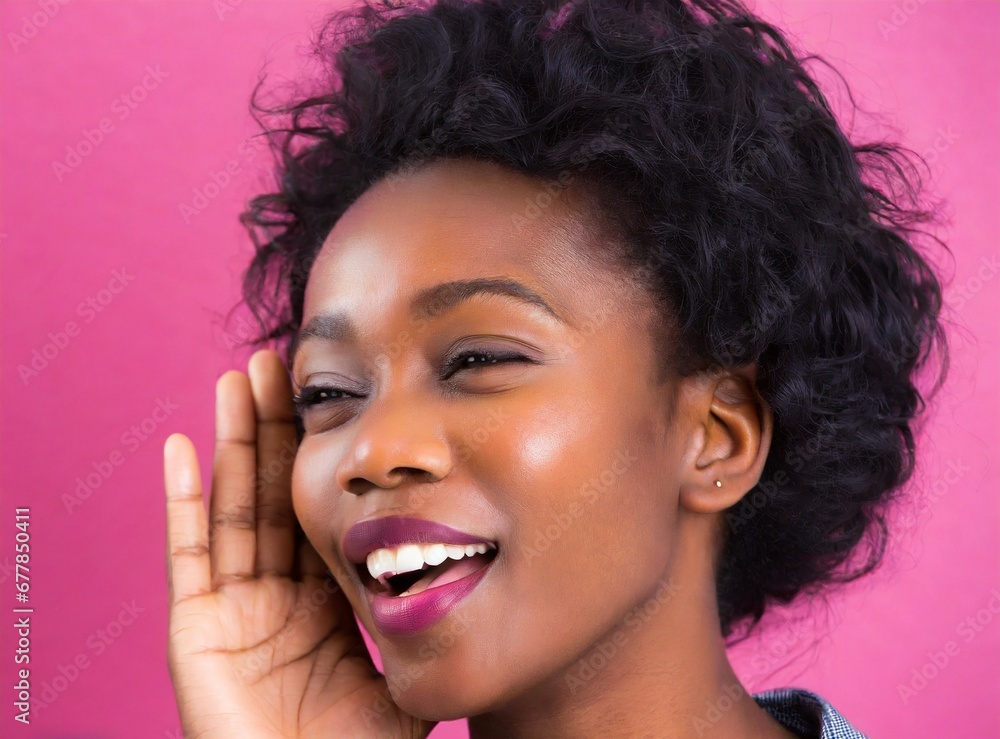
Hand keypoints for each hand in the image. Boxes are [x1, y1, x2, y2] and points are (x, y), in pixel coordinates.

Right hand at [163, 349, 435, 738]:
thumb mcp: (402, 675)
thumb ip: (424, 630)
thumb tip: (474, 581)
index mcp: (321, 602)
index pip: (318, 510)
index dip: (320, 457)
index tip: (328, 397)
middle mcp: (275, 596)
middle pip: (273, 493)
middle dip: (274, 429)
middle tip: (279, 363)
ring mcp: (234, 609)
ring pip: (234, 507)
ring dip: (232, 442)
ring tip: (239, 380)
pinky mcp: (197, 630)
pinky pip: (188, 555)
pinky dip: (183, 501)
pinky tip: (182, 446)